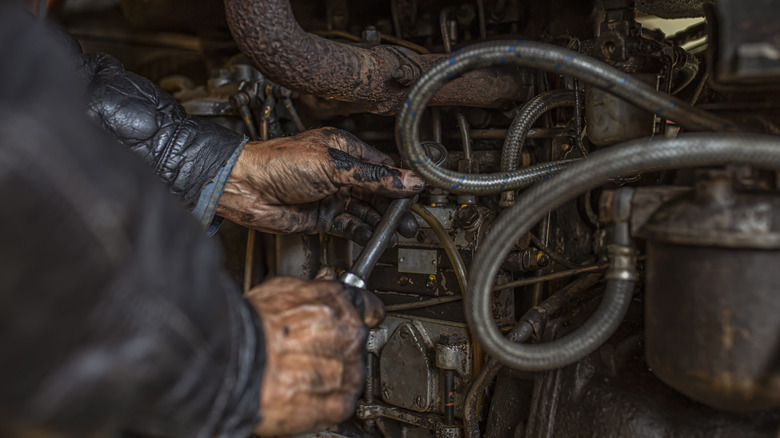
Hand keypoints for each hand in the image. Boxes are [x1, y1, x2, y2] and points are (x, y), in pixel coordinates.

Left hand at [216, 128, 423, 243]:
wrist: (245, 188)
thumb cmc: (278, 163)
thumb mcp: (334, 166)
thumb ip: (373, 176)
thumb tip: (406, 180)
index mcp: (344, 149)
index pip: (382, 165)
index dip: (401, 180)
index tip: (418, 192)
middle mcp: (339, 172)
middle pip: (377, 190)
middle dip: (395, 205)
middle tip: (412, 219)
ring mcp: (331, 195)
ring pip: (365, 209)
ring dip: (381, 221)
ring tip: (399, 231)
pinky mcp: (322, 216)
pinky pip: (349, 225)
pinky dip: (363, 231)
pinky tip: (375, 236)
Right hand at [245, 270, 383, 435]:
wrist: (232, 362)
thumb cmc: (249, 327)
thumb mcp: (281, 289)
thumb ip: (312, 291)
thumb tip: (321, 287)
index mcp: (338, 302)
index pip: (370, 307)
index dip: (361, 314)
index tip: (356, 318)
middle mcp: (349, 334)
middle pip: (357, 343)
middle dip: (338, 347)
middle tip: (307, 351)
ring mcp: (347, 369)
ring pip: (352, 374)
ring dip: (332, 376)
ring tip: (299, 374)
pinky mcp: (338, 402)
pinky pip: (343, 402)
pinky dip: (327, 402)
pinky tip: (304, 393)